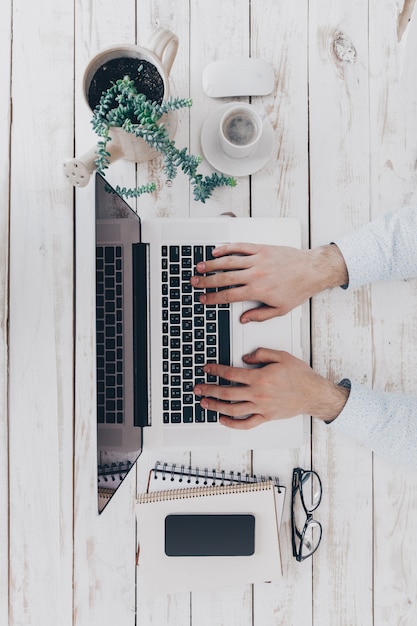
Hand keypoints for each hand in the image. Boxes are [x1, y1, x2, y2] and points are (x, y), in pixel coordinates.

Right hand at [190, 243, 347, 321]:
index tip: (203, 299)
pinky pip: (240, 247)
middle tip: (195, 282)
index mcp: (257, 291)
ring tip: (200, 266)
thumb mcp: (280, 310)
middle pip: (223, 278)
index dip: (213, 298)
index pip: (228, 295)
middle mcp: (255, 275)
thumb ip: (259, 315)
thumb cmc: (298, 289)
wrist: (311, 270)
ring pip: (228, 261)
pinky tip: (217, 251)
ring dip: (212, 264)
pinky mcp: (262, 249)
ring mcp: (258, 260)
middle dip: (206, 281)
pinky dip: (227, 248)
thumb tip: (244, 319)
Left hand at [193, 348, 349, 428]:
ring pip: (232, 409)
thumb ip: (261, 354)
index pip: (231, 374)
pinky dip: (232, 423)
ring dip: (215, 406)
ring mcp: (261, 407)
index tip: (207, 369)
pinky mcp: (266, 416)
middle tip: (198, 388)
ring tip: (204, 403)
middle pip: (227, 393)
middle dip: (209, 390)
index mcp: (260, 377)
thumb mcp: (281, 356)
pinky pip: (246, 423)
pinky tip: (223, 419)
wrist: (313, 394)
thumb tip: (246, 357)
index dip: (216, 371)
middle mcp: (258, 394)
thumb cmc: (300, 376)